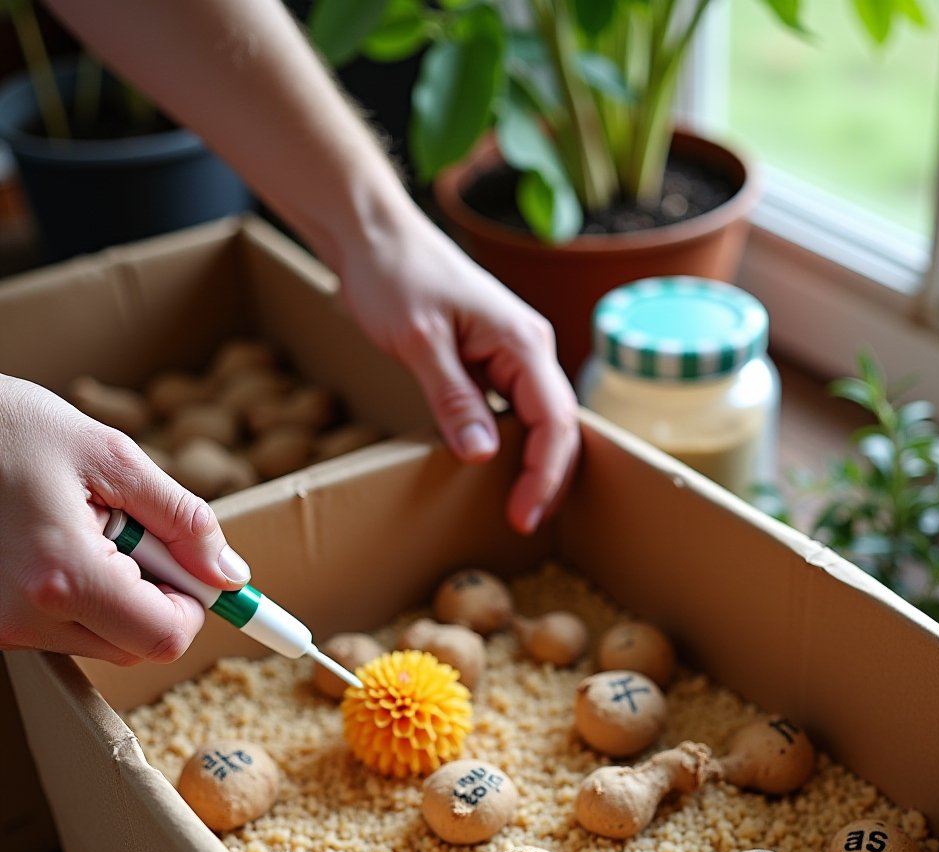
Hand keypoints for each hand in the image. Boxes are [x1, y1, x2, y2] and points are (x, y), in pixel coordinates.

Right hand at [0, 375, 250, 663]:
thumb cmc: (9, 427)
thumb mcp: (110, 455)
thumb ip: (182, 517)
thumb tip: (230, 572)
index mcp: (64, 577)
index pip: (165, 637)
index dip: (193, 606)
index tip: (189, 566)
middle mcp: (27, 617)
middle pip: (135, 646)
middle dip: (154, 598)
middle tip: (130, 533)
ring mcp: (3, 626)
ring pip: (101, 641)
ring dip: (115, 597)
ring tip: (82, 530)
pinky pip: (62, 630)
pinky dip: (78, 596)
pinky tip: (54, 544)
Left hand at [335, 205, 579, 534]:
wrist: (374, 236)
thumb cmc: (394, 276)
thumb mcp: (419, 341)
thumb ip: (454, 398)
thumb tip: (484, 455)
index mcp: (523, 341)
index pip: (554, 421)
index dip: (544, 474)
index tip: (521, 514)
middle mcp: (530, 347)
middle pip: (558, 425)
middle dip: (547, 478)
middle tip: (521, 522)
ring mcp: (513, 353)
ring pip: (541, 420)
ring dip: (534, 464)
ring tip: (517, 507)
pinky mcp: (492, 358)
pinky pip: (515, 409)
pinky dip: (514, 444)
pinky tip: (498, 470)